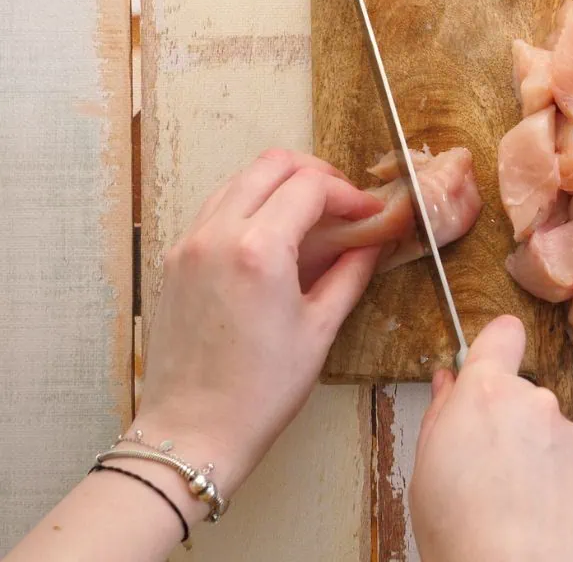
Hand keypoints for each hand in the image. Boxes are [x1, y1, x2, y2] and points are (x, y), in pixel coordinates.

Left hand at [133, 149, 383, 495]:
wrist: (192, 432)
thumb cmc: (259, 392)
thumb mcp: (319, 330)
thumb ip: (350, 276)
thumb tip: (373, 245)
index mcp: (258, 250)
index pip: (310, 187)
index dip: (349, 194)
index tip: (369, 213)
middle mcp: (217, 234)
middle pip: (271, 165)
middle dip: (316, 174)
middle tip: (344, 203)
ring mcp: (189, 244)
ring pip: (240, 179)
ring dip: (280, 184)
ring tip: (312, 215)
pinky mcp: (175, 260)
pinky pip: (216, 208)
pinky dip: (250, 204)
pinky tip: (274, 235)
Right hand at [410, 316, 572, 561]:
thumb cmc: (466, 535)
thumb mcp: (426, 470)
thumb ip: (441, 415)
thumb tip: (447, 386)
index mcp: (487, 394)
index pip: (502, 335)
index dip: (494, 346)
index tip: (486, 362)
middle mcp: (536, 404)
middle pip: (520, 396)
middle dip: (504, 422)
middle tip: (480, 467)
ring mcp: (571, 437)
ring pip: (545, 434)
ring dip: (531, 457)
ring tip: (507, 504)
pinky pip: (568, 466)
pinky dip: (555, 485)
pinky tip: (533, 519)